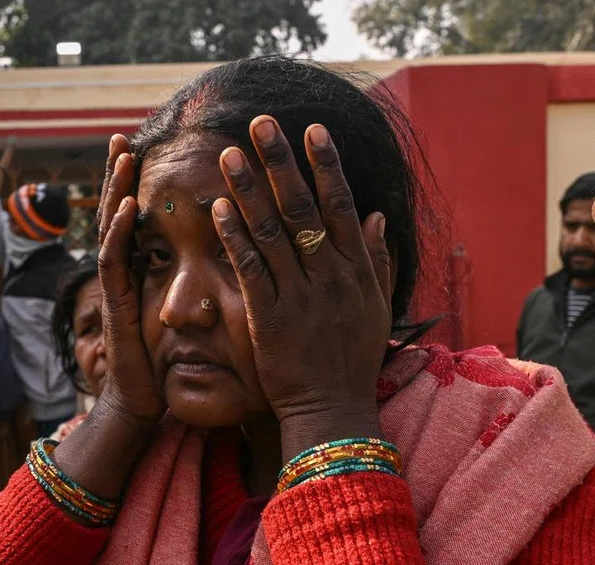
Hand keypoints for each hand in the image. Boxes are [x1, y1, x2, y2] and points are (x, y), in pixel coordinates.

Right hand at [94, 134, 164, 425]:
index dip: (139, 186)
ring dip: (114, 192)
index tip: (146, 150)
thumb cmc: (166, 361)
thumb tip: (222, 255)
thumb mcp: (182, 313)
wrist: (142, 402)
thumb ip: (189, 283)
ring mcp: (116, 286)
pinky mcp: (116, 304)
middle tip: (122, 137)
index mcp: (142, 270)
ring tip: (121, 156)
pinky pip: (115, 262)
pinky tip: (126, 208)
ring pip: (112, 229)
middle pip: (119, 213)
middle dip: (118, 176)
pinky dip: (119, 233)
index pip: (140, 219)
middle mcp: (126, 272)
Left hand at [212, 117, 391, 460]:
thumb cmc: (351, 360)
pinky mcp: (269, 318)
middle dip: (281, 162)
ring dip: (249, 189)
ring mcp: (299, 296)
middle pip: (303, 208)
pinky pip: (250, 269)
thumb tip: (375, 215)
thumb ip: (375, 261)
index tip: (311, 130)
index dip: (325, 166)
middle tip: (261, 124)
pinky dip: (234, 237)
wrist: (332, 410)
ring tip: (229, 156)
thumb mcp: (375, 308)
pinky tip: (219, 209)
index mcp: (355, 271)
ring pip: (272, 231)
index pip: (340, 205)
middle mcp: (329, 276)